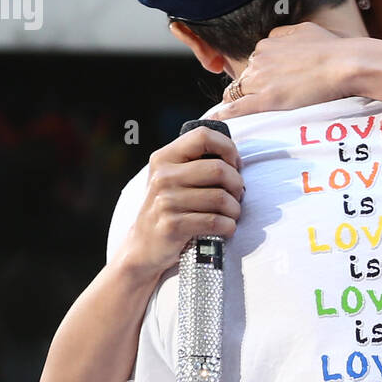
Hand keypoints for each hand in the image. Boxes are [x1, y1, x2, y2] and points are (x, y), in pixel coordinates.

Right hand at [117, 125, 244, 276]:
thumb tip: (235, 157)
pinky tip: (227, 228)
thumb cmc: (169, 208)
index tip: (235, 165)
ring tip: (232, 214)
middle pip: (219, 169)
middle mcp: (162, 176)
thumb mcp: (173, 178)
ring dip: (235, 209)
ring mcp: (165, 201)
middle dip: (238, 184)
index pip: (203, 136)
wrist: (143, 246)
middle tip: (237, 196)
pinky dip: (229, 226)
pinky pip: (215, 221)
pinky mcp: (172, 226)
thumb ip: (195, 162)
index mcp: (164, 158)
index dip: (228, 148)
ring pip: (221, 198)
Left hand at [214, 22, 351, 118]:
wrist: (344, 64)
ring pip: (237, 93)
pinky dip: (224, 114)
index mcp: (267, 45)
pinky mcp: (267, 99)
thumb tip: (274, 39)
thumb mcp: (305, 30)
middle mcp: (259, 60)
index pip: (254, 63)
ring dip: (237, 102)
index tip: (268, 84)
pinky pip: (237, 108)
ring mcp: (261, 80)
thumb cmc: (331, 48)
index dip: (259, 76)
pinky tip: (216, 119)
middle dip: (249, 89)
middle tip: (262, 101)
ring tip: (237, 113)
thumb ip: (285, 35)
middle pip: (244, 79)